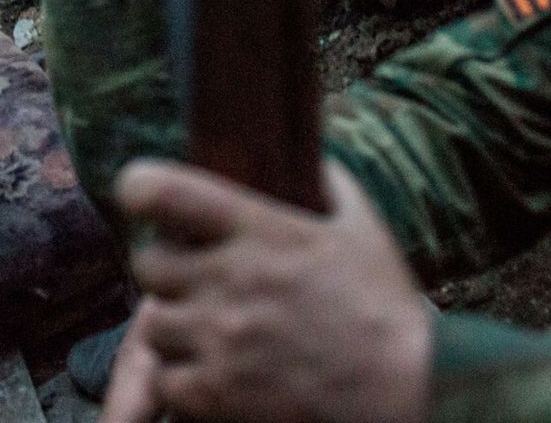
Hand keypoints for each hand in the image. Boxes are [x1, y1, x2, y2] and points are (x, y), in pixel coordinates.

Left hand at [101, 160, 433, 422]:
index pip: (164, 191)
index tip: (143, 197)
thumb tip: (307, 155)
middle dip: (167, 271)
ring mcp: (220, 339)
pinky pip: (167, 381)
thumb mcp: (362, 227)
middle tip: (195, 282)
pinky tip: (219, 376)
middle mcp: (231, 279)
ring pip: (153, 326)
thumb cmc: (386, 309)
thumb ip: (328, 183)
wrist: (409, 392)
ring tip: (212, 334)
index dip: (141, 189)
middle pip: (147, 263)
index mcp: (261, 230)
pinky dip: (184, 381)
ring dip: (176, 329)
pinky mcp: (217, 395)